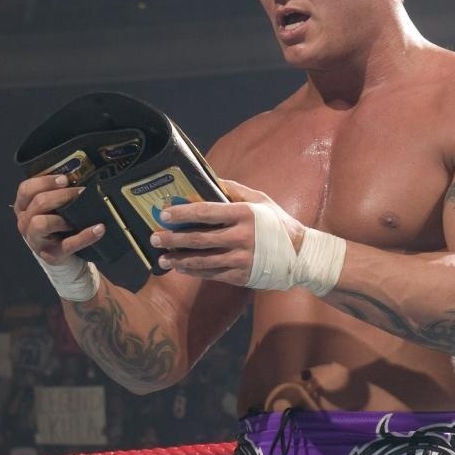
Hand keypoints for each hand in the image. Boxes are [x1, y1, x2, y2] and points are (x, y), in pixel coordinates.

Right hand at [13, 173, 104, 262]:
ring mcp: (35, 241)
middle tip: (81, 192)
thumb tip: (78, 178)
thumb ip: (55, 194)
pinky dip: (86, 236)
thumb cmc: (55, 226)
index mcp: (23, 208)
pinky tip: (99, 228)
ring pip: (41, 223)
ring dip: (62, 216)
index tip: (65, 179)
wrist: (61, 256)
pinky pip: (68, 244)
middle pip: (38, 203)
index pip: (26, 189)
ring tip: (80, 213)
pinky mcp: (51, 255)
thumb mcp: (50, 209)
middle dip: (62, 195)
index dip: (45, 182)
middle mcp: (24, 223)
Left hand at [149, 179, 305, 283]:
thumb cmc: (278, 224)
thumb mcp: (261, 200)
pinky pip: (212, 274)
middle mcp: (241, 237)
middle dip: (172, 239)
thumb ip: (234, 190)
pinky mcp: (241, 276)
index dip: (182, 213)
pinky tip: (181, 269)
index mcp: (244, 214)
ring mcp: (241, 259)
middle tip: (154, 238)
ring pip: (201, 260)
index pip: (206, 211)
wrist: (300, 256)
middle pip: (198, 238)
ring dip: (178, 260)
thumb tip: (210, 179)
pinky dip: (194, 271)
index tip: (164, 214)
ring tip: (162, 259)